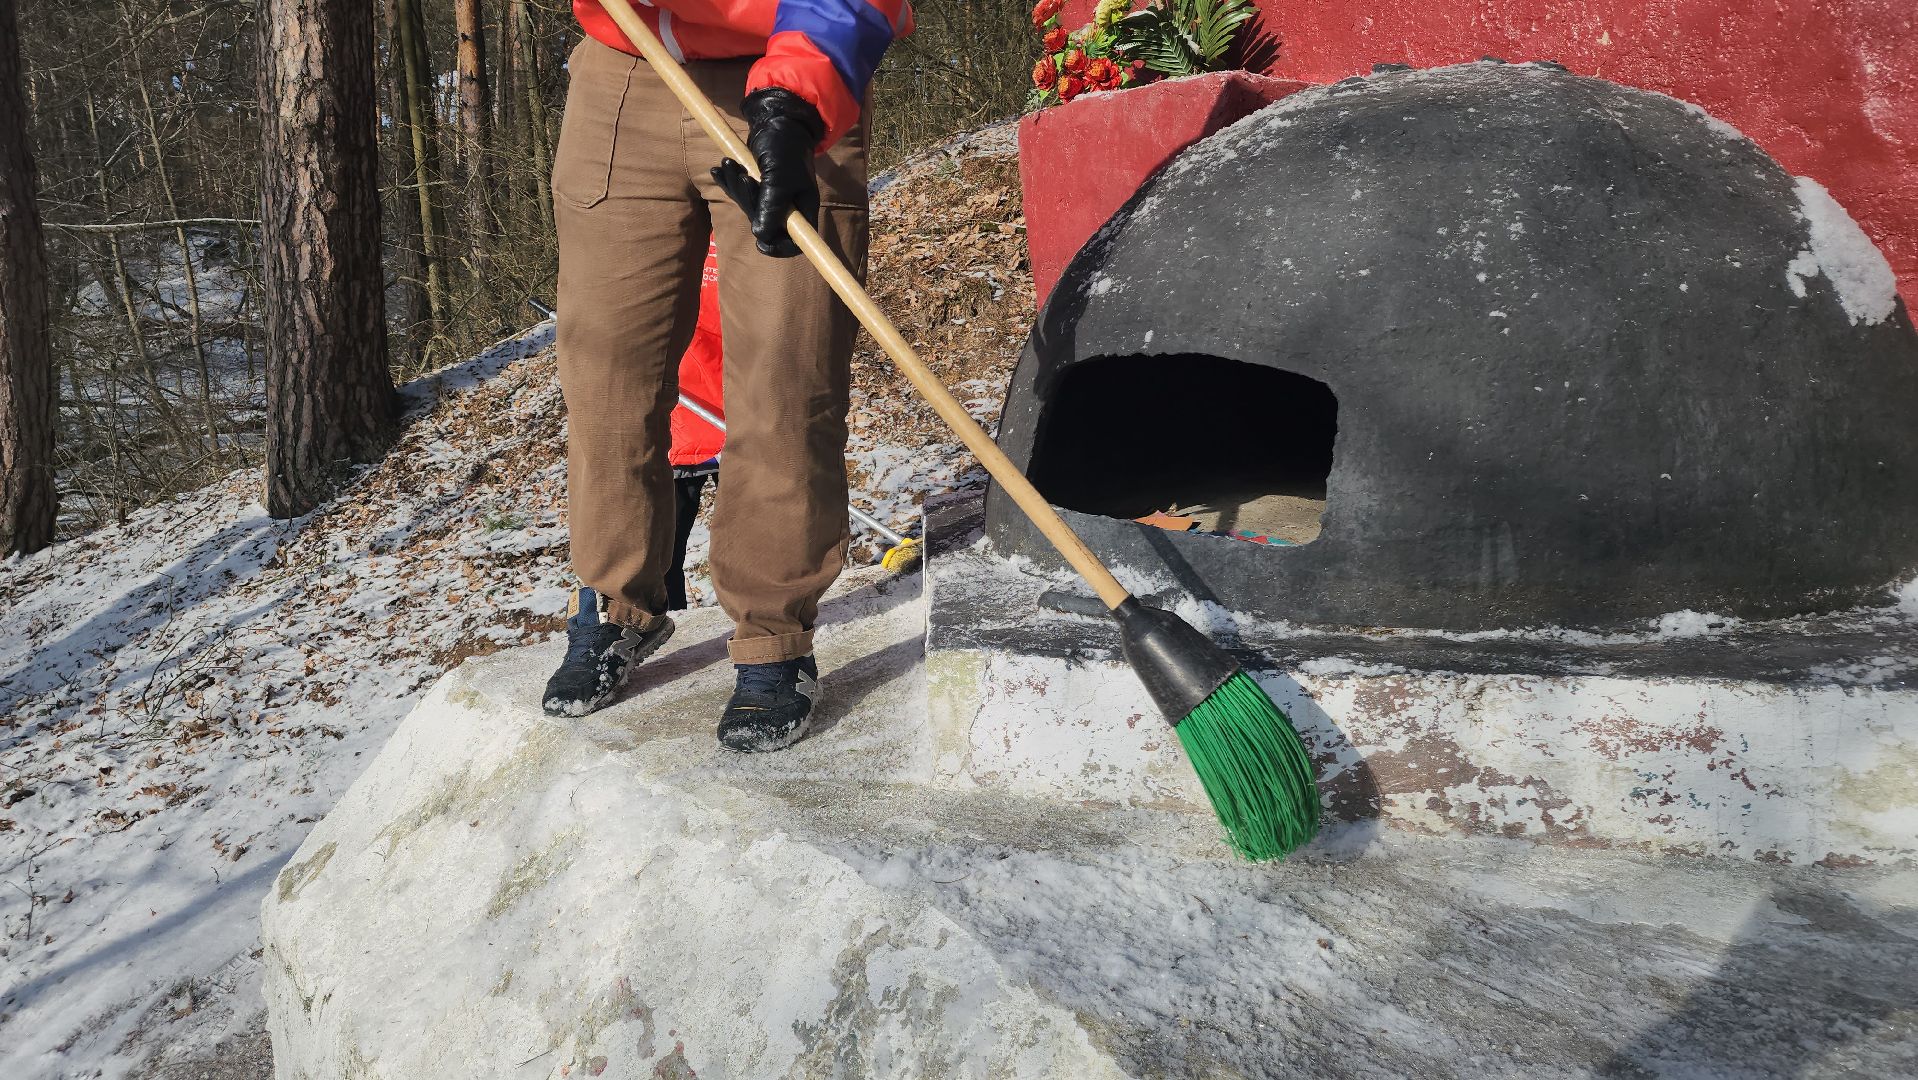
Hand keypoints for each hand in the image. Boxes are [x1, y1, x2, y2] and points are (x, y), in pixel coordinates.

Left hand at [711, 88, 824, 257]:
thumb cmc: (785, 148)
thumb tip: (760, 236)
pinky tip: (719, 170)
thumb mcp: (779, 178)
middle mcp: (787, 208)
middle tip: (740, 176)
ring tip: (727, 165)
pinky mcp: (757, 185)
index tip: (760, 242)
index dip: (777, 247)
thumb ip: (771, 206)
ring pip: (749, 208)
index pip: (793, 243)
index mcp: (801, 210)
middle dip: (747, 203)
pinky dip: (728, 182)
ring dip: (735, 188)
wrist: (778, 120)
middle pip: (764, 224)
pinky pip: (740, 193)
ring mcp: (771, 198)